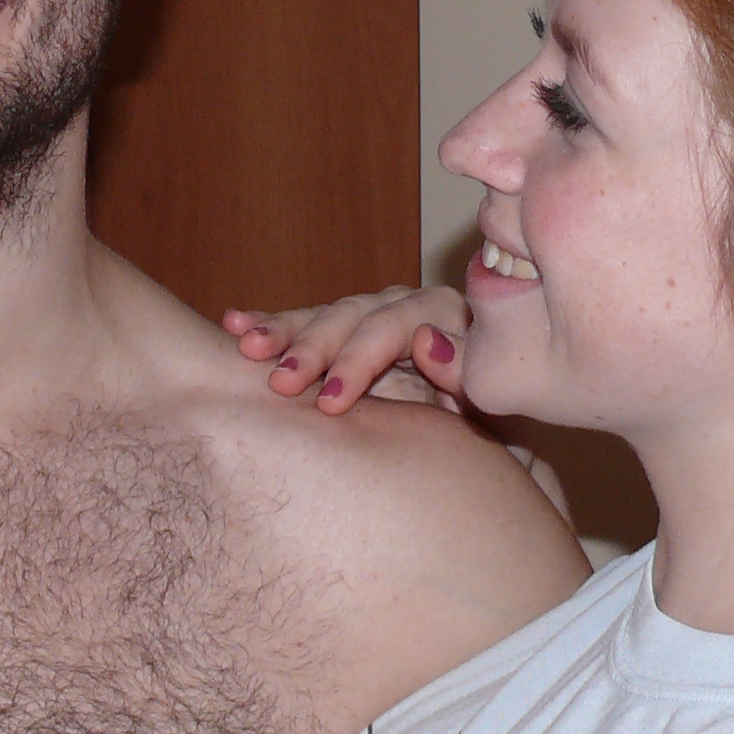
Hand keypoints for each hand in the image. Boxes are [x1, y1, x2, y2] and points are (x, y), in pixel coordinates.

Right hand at [221, 287, 470, 414]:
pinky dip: (273, 325)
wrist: (494, 427)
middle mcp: (404, 306)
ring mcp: (372, 318)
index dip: (358, 362)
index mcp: (443, 314)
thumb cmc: (497, 418)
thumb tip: (424, 340)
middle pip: (351, 317)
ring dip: (282, 332)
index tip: (329, 402)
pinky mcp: (347, 336)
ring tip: (246, 346)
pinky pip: (306, 325)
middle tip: (279, 383)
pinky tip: (236, 324)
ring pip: (323, 318)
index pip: (392, 327)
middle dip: (312, 349)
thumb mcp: (495, 399)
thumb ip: (464, 370)